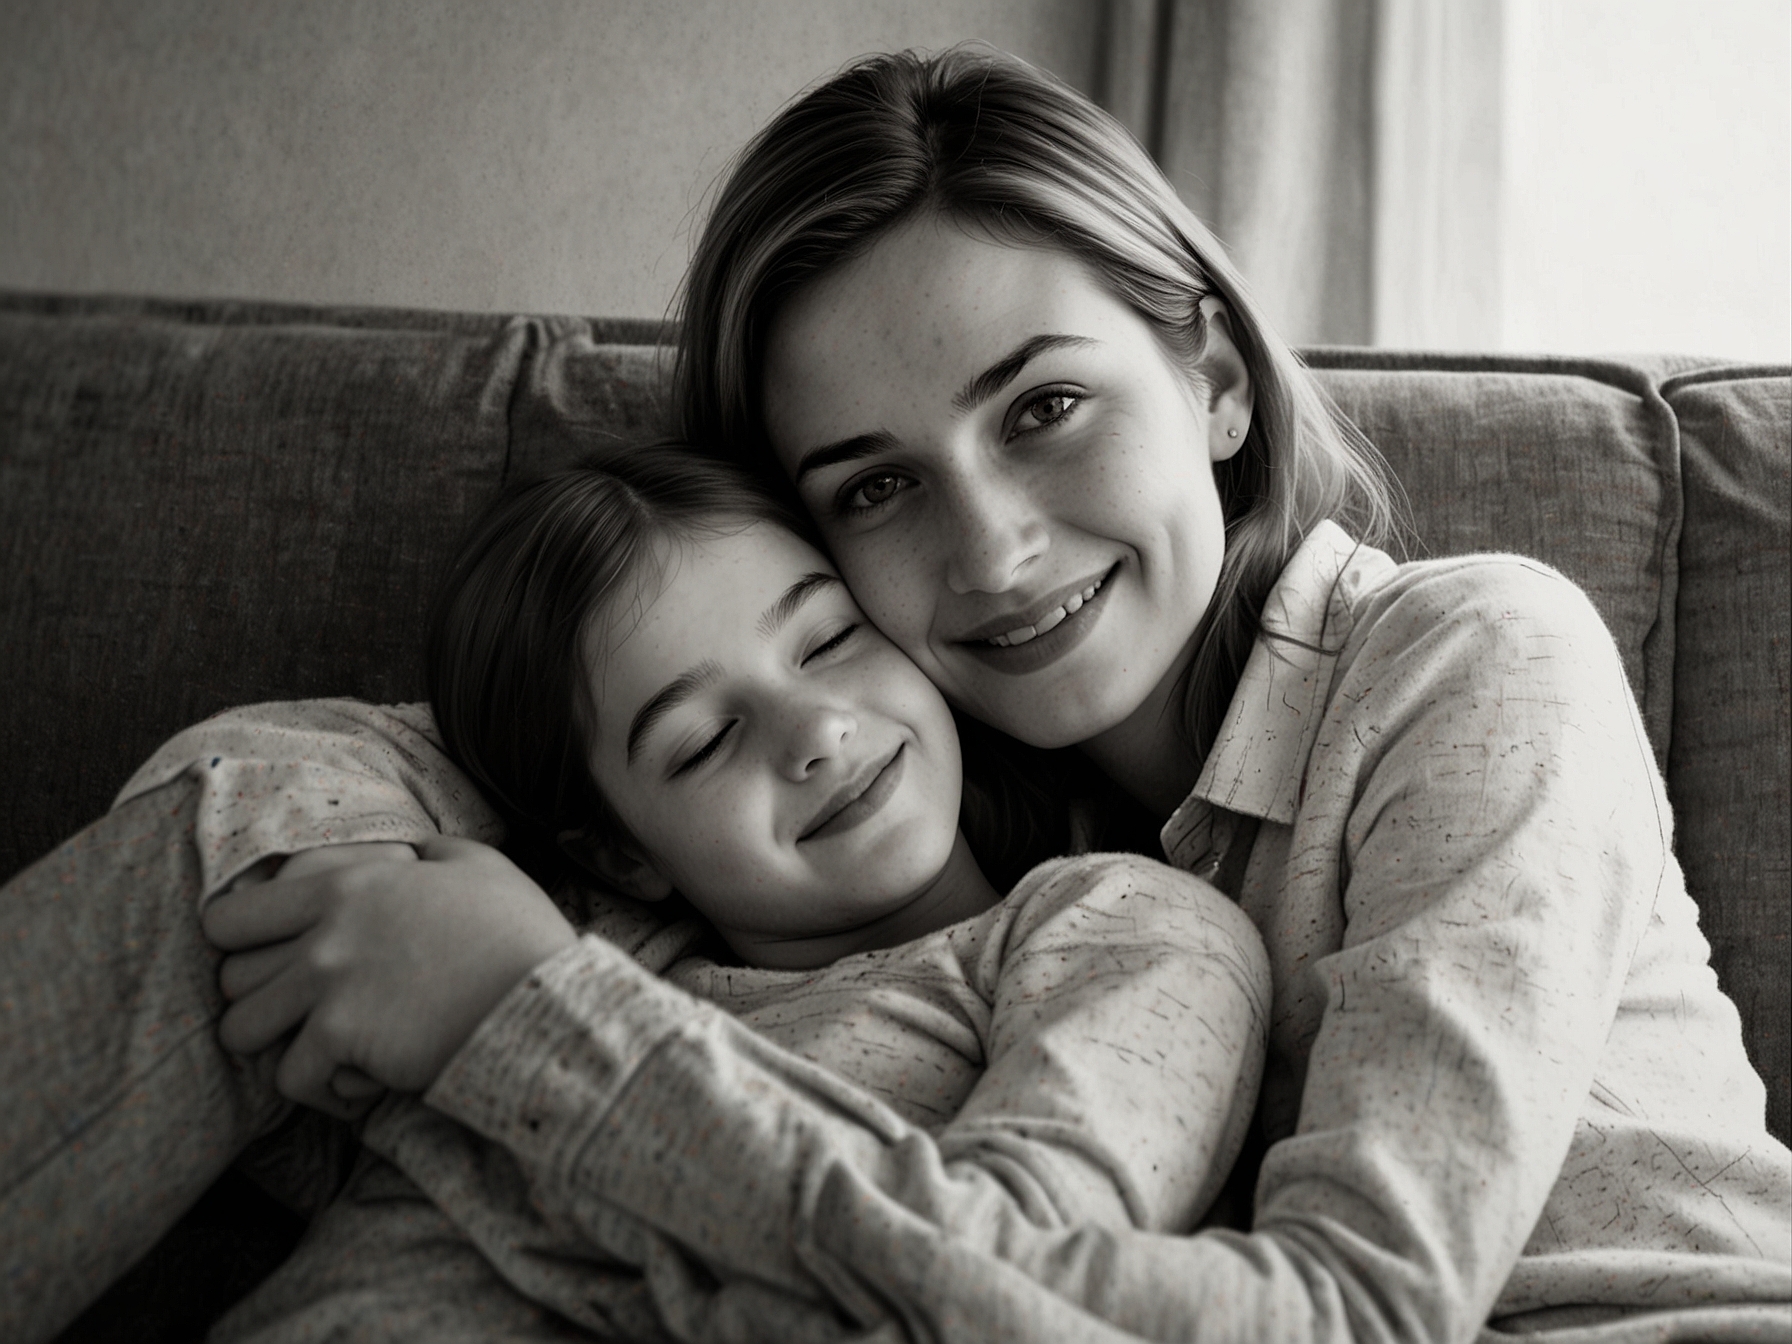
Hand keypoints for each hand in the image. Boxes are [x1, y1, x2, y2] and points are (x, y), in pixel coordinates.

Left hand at [203, 837, 577, 1117]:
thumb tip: (414, 851)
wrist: (545, 998)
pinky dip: (322, 1090)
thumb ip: (430, 851)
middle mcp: (325, 933)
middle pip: (230, 979)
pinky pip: (291, 1080)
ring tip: (325, 1052)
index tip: (270, 961)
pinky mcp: (344, 1039)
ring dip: (280, 1047)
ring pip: (243, 1032)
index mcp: (347, 885)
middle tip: (304, 1014)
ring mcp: (329, 986)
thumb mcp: (478, 865)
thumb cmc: (517, 932)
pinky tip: (363, 1084)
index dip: (239, 944)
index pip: (232, 916)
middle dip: (260, 1001)